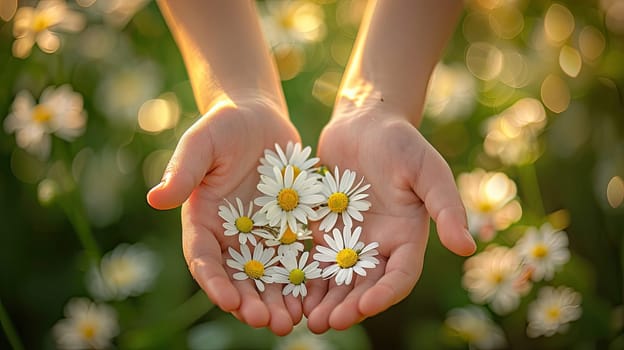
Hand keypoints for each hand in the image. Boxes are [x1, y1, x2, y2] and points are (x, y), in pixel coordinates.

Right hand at [147, 95, 301, 334]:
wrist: (258, 118)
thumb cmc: (223, 126)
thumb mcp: (201, 143)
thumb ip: (184, 171)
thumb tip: (154, 199)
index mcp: (203, 222)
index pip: (204, 259)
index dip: (214, 282)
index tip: (228, 301)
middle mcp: (230, 237)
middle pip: (238, 278)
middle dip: (251, 302)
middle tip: (269, 322)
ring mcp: (260, 235)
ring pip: (268, 276)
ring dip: (278, 300)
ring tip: (292, 321)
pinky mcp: (287, 229)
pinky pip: (295, 257)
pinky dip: (303, 278)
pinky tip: (314, 296)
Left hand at [304, 104, 475, 332]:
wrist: (364, 123)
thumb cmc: (400, 142)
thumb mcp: (427, 169)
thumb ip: (446, 207)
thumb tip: (467, 247)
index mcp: (407, 237)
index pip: (399, 276)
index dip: (384, 294)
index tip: (365, 306)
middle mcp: (379, 245)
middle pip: (364, 286)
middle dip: (347, 306)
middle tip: (325, 323)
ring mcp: (350, 239)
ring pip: (337, 280)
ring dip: (324, 301)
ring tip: (305, 319)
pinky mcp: (324, 230)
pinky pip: (314, 259)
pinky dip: (305, 278)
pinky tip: (289, 292)